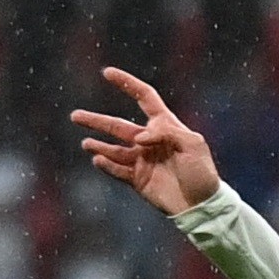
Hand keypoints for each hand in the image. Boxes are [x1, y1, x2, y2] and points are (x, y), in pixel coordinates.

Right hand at [70, 67, 222, 215]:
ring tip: (86, 142)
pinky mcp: (138, 179)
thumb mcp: (193, 145)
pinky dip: (107, 164)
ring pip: (113, 148)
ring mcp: (142, 160)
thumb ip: (167, 132)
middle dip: (97, 121)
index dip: (127, 84)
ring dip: (98, 144)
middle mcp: (150, 141)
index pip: (145, 98)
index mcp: (166, 127)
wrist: (202, 206)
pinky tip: (97, 159)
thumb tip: (139, 137)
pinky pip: (117, 169)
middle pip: (118, 126)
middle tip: (75, 116)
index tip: (107, 73)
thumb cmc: (203, 173)